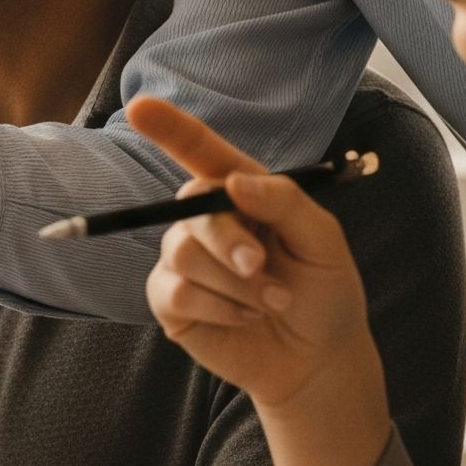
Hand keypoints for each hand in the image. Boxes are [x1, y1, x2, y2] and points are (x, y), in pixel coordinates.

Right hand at [132, 96, 378, 409]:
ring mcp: (185, 260)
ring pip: (184, 253)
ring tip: (270, 301)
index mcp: (241, 192)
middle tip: (263, 268)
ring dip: (234, 282)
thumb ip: (284, 202)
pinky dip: (219, 307)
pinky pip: (177, 292)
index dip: (169, 127)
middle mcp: (208, 220)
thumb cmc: (324, 291)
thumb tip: (233, 181)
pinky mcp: (171, 301)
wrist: (318, 359)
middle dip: (228, 239)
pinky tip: (244, 317)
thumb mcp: (324, 240)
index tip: (140, 107)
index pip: (200, 152)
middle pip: (191, 206)